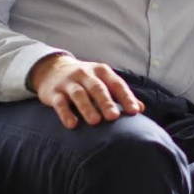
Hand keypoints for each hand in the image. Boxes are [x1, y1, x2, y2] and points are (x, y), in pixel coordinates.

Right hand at [29, 55, 144, 129]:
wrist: (52, 69)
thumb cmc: (86, 80)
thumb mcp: (103, 82)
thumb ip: (120, 95)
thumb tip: (141, 109)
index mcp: (102, 71)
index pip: (117, 84)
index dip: (126, 97)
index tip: (135, 111)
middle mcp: (86, 74)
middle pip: (98, 88)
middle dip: (107, 102)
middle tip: (114, 117)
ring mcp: (69, 82)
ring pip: (79, 94)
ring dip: (87, 108)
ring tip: (95, 122)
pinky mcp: (53, 92)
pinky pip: (60, 103)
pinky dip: (66, 113)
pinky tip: (72, 124)